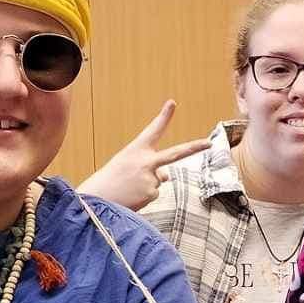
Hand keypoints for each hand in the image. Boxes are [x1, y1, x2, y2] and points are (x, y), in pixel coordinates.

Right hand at [78, 100, 209, 210]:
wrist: (95, 199)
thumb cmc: (108, 180)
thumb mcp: (126, 167)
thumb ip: (148, 167)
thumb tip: (167, 177)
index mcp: (135, 150)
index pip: (152, 131)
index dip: (164, 117)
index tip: (172, 103)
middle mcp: (146, 161)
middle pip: (175, 153)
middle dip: (194, 147)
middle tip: (209, 143)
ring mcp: (151, 177)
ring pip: (158, 181)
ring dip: (145, 186)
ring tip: (127, 189)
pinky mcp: (152, 192)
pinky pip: (153, 194)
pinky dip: (143, 197)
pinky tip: (131, 197)